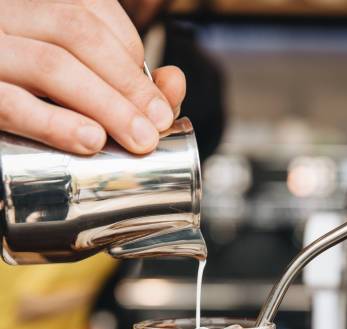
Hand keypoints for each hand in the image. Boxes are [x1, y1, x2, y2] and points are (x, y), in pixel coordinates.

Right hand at [0, 0, 185, 153]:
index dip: (129, 54)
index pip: (88, 11)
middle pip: (76, 34)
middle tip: (157, 126)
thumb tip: (174, 83)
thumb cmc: (25, 101)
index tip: (156, 100)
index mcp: (32, 7)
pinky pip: (11, 106)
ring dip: (105, 105)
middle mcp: (7, 15)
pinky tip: (89, 140)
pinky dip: (54, 124)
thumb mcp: (76, 84)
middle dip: (128, 83)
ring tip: (139, 140)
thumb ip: (124, 82)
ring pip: (50, 64)